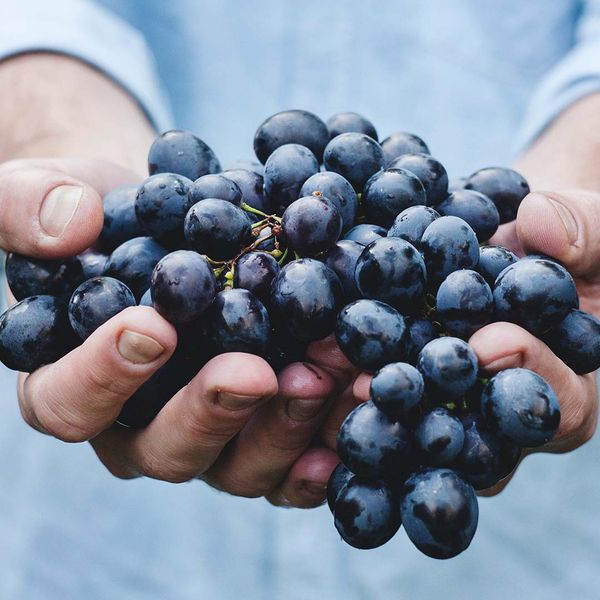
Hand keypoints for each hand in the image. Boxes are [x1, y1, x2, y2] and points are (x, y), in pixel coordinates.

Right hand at [2, 156, 352, 507]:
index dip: (104, 376)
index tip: (153, 327)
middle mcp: (140, 426)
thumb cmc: (102, 217)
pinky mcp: (261, 428)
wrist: (169, 223)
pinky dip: (325, 444)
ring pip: (239, 465)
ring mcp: (209, 434)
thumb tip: (70, 225)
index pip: (69, 402)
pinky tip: (357, 408)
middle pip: (166, 450)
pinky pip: (292, 460)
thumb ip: (28, 204)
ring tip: (328, 373)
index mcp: (73, 384)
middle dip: (213, 412)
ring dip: (286, 426)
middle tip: (256, 371)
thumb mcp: (46, 192)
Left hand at [312, 190, 599, 498]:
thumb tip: (541, 223)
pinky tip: (308, 357)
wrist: (517, 235)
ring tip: (330, 379)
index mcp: (566, 387)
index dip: (529, 376)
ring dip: (370, 405)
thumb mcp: (595, 225)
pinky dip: (343, 375)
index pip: (557, 404)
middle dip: (428, 411)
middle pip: (471, 437)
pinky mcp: (405, 379)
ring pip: (413, 424)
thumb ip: (586, 227)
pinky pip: (376, 388)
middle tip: (383, 386)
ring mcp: (448, 401)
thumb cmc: (569, 238)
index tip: (490, 342)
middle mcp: (499, 411)